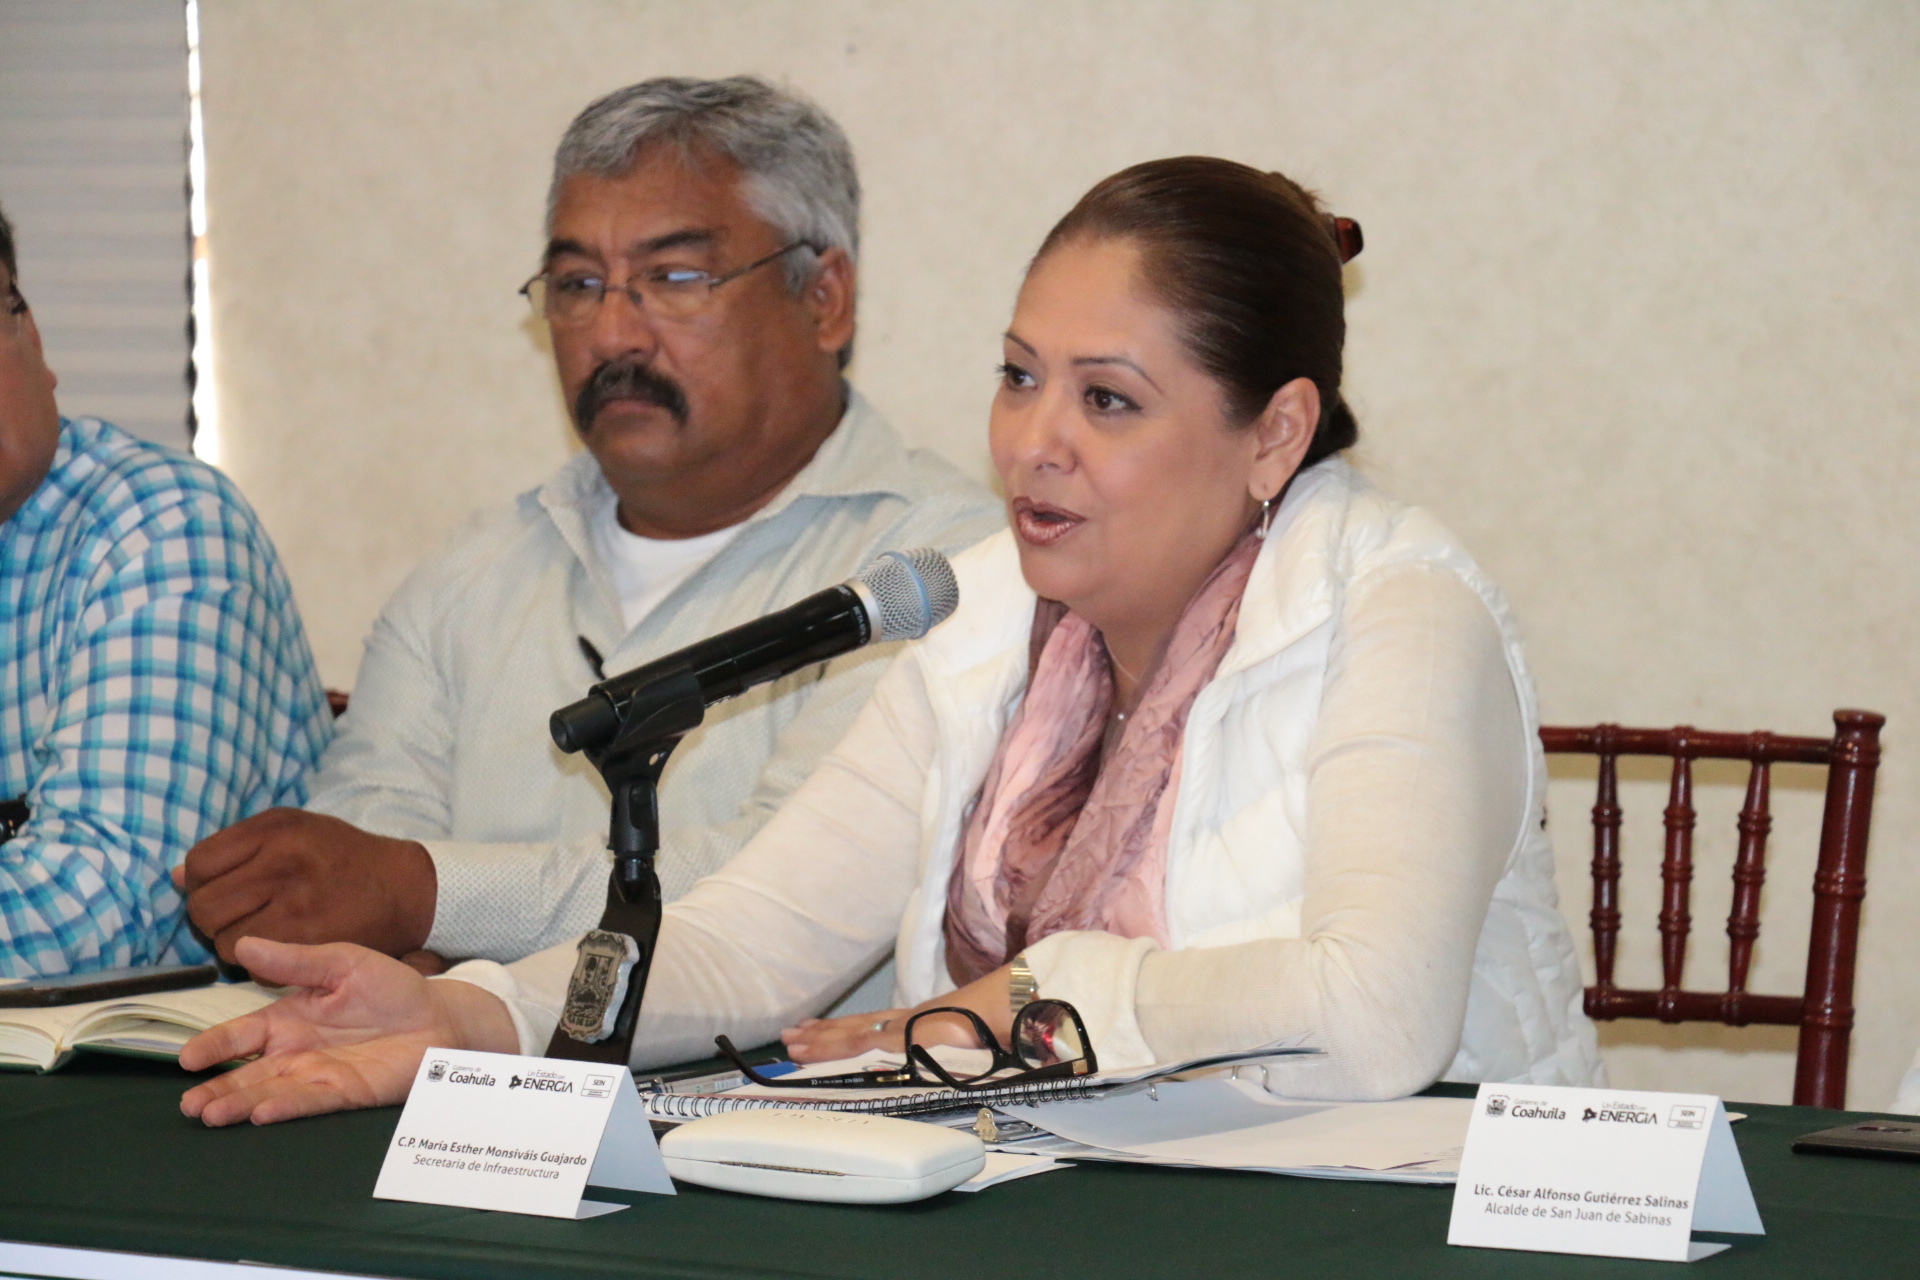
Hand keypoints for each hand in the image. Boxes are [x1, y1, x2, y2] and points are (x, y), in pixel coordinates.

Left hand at [173, 809, 436, 960]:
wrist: (404, 887)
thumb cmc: (341, 856)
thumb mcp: (294, 829)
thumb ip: (236, 848)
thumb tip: (177, 877)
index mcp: (276, 830)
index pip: (199, 864)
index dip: (199, 882)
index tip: (220, 888)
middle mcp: (283, 863)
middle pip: (205, 906)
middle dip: (210, 918)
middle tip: (236, 916)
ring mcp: (296, 904)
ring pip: (224, 941)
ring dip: (232, 943)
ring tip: (258, 932)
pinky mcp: (310, 940)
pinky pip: (254, 963)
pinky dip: (257, 962)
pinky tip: (277, 947)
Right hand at [178, 936, 515, 1126]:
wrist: (440, 1016)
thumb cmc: (390, 988)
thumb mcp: (342, 963)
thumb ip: (294, 961)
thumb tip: (243, 944)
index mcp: (288, 1019)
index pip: (241, 1035)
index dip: (214, 1046)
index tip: (188, 1058)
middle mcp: (295, 1053)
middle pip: (247, 1074)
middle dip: (217, 1089)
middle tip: (188, 1104)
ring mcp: (318, 1075)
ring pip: (270, 1093)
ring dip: (240, 1104)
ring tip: (210, 1115)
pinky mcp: (345, 1092)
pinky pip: (310, 1100)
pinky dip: (285, 1106)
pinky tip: (262, 1112)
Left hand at [781, 964, 1015, 1062]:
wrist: (1016, 1008)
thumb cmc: (1002, 1024)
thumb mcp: (974, 1042)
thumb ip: (961, 1051)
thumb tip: (965, 1060)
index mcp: (923, 1024)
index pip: (876, 1026)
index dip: (846, 1030)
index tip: (819, 1029)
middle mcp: (909, 1022)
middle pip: (857, 1028)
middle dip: (823, 1034)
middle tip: (791, 1035)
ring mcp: (905, 1027)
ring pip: (852, 1035)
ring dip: (821, 1040)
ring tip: (793, 1043)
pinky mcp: (905, 1036)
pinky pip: (863, 1044)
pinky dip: (836, 1047)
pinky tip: (815, 1050)